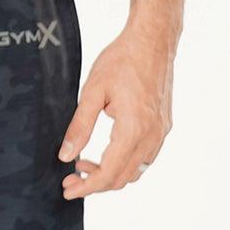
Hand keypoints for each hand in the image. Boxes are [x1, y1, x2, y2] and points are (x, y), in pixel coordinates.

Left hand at [57, 25, 172, 197]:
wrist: (152, 40)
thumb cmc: (122, 60)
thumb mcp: (92, 91)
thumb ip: (80, 127)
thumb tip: (66, 156)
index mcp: (134, 129)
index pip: (108, 173)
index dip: (86, 187)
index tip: (68, 190)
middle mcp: (152, 136)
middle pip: (122, 178)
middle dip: (95, 184)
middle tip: (70, 179)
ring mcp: (161, 132)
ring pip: (136, 171)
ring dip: (110, 174)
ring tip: (83, 164)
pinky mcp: (163, 126)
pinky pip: (145, 157)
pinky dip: (125, 163)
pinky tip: (106, 152)